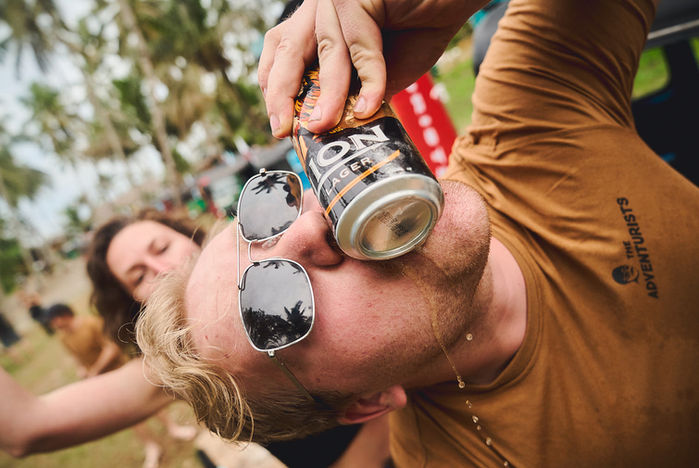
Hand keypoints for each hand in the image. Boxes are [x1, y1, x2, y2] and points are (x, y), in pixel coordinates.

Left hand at [259, 0, 483, 137]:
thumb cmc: (421, 28)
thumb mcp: (381, 71)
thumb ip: (357, 93)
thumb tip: (332, 127)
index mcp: (320, 22)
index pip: (282, 54)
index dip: (275, 88)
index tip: (281, 123)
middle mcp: (323, 7)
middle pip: (288, 51)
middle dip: (281, 94)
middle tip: (283, 131)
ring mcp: (338, 0)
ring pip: (326, 53)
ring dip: (326, 95)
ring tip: (323, 127)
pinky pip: (361, 47)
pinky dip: (369, 81)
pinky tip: (371, 108)